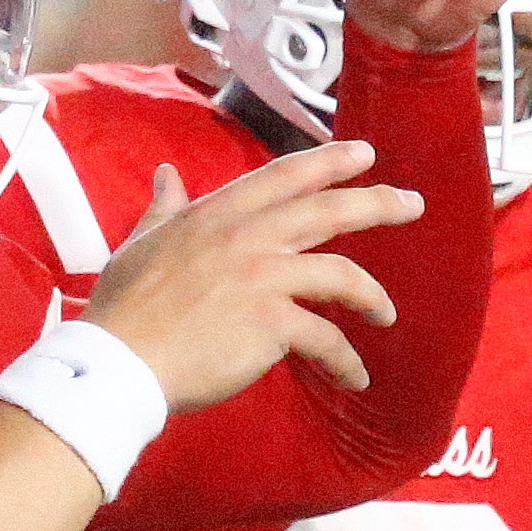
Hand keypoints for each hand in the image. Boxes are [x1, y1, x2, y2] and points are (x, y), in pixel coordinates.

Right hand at [78, 141, 416, 407]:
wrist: (118, 362)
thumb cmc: (124, 309)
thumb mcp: (140, 243)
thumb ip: (165, 207)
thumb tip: (167, 173)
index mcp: (217, 215)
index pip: (284, 177)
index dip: (329, 162)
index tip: (364, 152)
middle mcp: (246, 238)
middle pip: (327, 210)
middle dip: (377, 203)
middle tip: (413, 203)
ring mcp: (261, 279)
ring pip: (341, 275)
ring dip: (373, 296)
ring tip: (386, 315)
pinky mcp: (270, 324)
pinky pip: (326, 340)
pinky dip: (346, 362)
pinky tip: (355, 378)